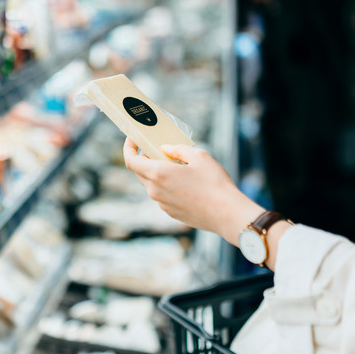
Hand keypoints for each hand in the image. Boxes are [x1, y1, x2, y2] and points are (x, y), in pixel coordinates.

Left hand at [122, 138, 264, 245]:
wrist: (226, 214)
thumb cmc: (214, 183)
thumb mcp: (199, 156)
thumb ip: (178, 149)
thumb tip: (165, 148)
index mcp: (158, 174)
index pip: (130, 161)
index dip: (128, 148)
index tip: (132, 140)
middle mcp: (155, 191)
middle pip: (140, 172)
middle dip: (144, 159)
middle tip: (156, 148)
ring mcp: (162, 204)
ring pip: (151, 184)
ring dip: (156, 172)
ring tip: (174, 164)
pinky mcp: (170, 212)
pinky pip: (162, 195)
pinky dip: (166, 185)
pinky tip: (183, 182)